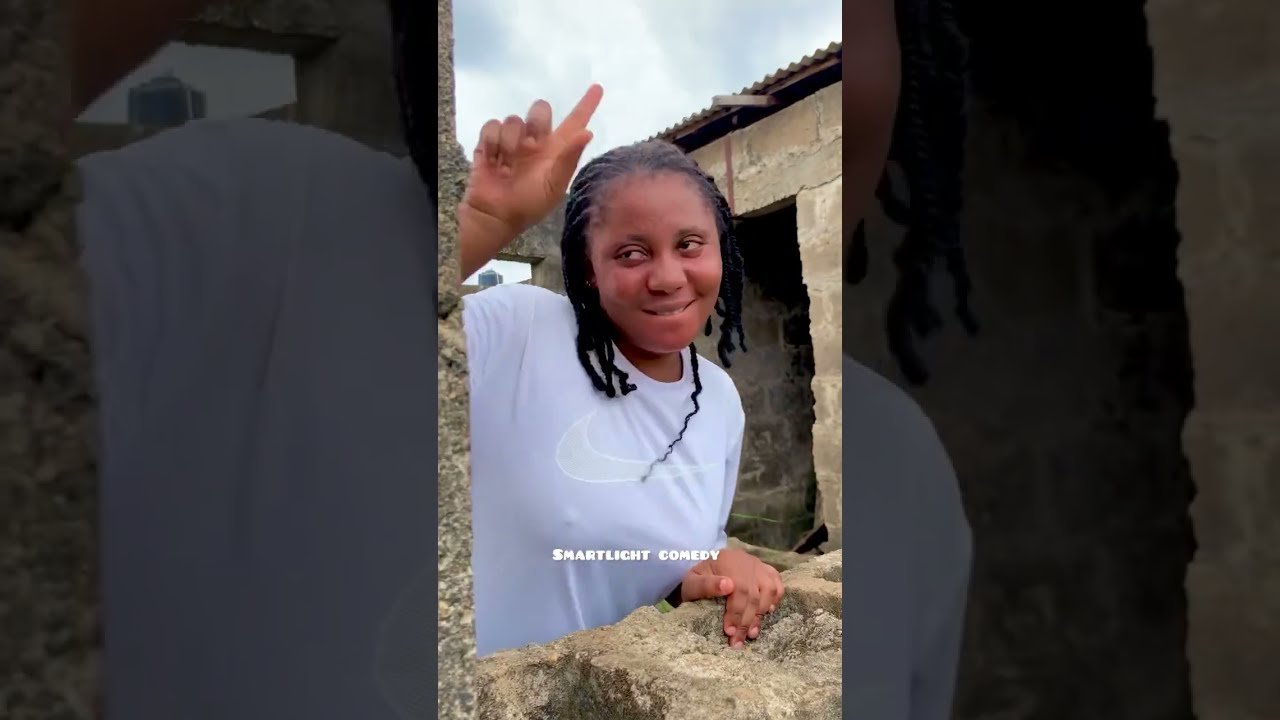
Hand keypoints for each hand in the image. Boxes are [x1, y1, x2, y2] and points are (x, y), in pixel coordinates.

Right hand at [461, 84, 602, 237]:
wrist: (495, 215)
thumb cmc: (528, 205)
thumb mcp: (553, 185)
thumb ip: (569, 158)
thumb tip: (587, 132)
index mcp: (556, 150)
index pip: (574, 122)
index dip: (586, 105)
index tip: (597, 87)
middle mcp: (536, 141)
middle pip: (540, 109)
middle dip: (537, 121)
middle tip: (532, 144)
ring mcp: (512, 140)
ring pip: (514, 119)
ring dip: (511, 141)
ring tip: (508, 165)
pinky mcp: (489, 142)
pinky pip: (492, 126)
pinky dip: (492, 143)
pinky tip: (494, 161)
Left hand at [679, 549, 784, 647]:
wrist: (703, 568)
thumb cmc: (697, 579)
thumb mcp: (692, 582)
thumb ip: (705, 585)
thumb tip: (727, 586)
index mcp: (726, 561)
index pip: (739, 588)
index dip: (736, 612)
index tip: (729, 631)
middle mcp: (746, 561)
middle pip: (754, 594)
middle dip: (746, 621)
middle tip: (737, 641)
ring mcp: (758, 565)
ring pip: (769, 590)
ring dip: (761, 614)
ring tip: (751, 633)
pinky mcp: (765, 570)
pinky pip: (777, 584)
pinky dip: (775, 600)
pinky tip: (767, 613)